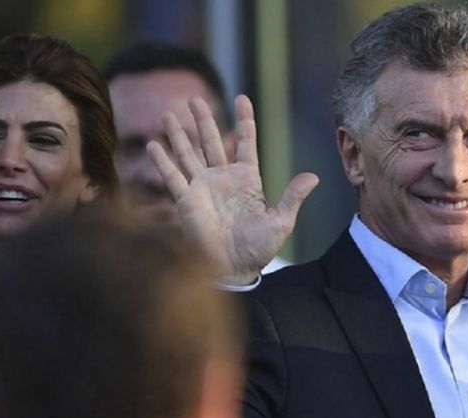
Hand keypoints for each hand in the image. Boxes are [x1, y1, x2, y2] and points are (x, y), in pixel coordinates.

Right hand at [147, 95, 318, 283]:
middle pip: (211, 142)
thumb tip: (314, 176)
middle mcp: (223, 179)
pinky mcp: (187, 201)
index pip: (245, 142)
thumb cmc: (259, 248)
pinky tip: (153, 145)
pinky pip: (173, 177)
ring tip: (167, 114)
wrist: (235, 269)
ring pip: (188, 154)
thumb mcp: (281, 221)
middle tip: (194, 98)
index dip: (244, 120)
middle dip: (203, 120)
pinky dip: (162, 161)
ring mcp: (203, 188)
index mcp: (248, 179)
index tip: (241, 98)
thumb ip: (293, 197)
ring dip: (178, 135)